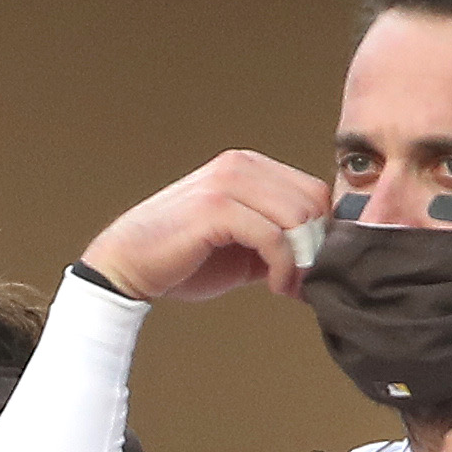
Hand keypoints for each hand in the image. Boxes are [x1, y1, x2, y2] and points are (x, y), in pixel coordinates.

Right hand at [80, 152, 333, 307]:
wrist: (127, 267)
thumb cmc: (182, 259)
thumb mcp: (244, 246)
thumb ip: (279, 240)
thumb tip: (323, 258)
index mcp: (248, 167)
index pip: (313, 190)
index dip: (323, 233)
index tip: (313, 269)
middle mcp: (239, 165)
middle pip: (312, 202)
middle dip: (316, 248)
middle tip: (304, 283)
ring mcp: (226, 183)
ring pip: (298, 217)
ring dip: (303, 260)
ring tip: (288, 285)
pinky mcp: (216, 207)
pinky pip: (274, 237)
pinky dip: (284, 268)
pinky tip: (275, 286)